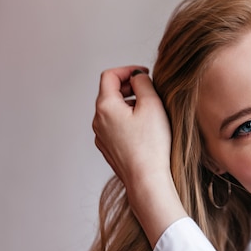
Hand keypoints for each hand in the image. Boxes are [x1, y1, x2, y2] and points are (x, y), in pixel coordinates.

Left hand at [93, 66, 186, 245]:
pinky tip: (145, 130)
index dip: (127, 70)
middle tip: (150, 92)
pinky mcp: (109, 149)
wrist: (147, 180)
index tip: (144, 74)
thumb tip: (136, 76)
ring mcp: (101, 136)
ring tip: (151, 113)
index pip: (109, 76)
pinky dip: (128, 121)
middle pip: (109, 93)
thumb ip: (142, 83)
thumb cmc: (151, 145)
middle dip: (129, 88)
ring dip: (130, 105)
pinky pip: (115, 126)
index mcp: (105, 106)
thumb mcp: (152, 104)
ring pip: (113, 111)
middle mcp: (98, 120)